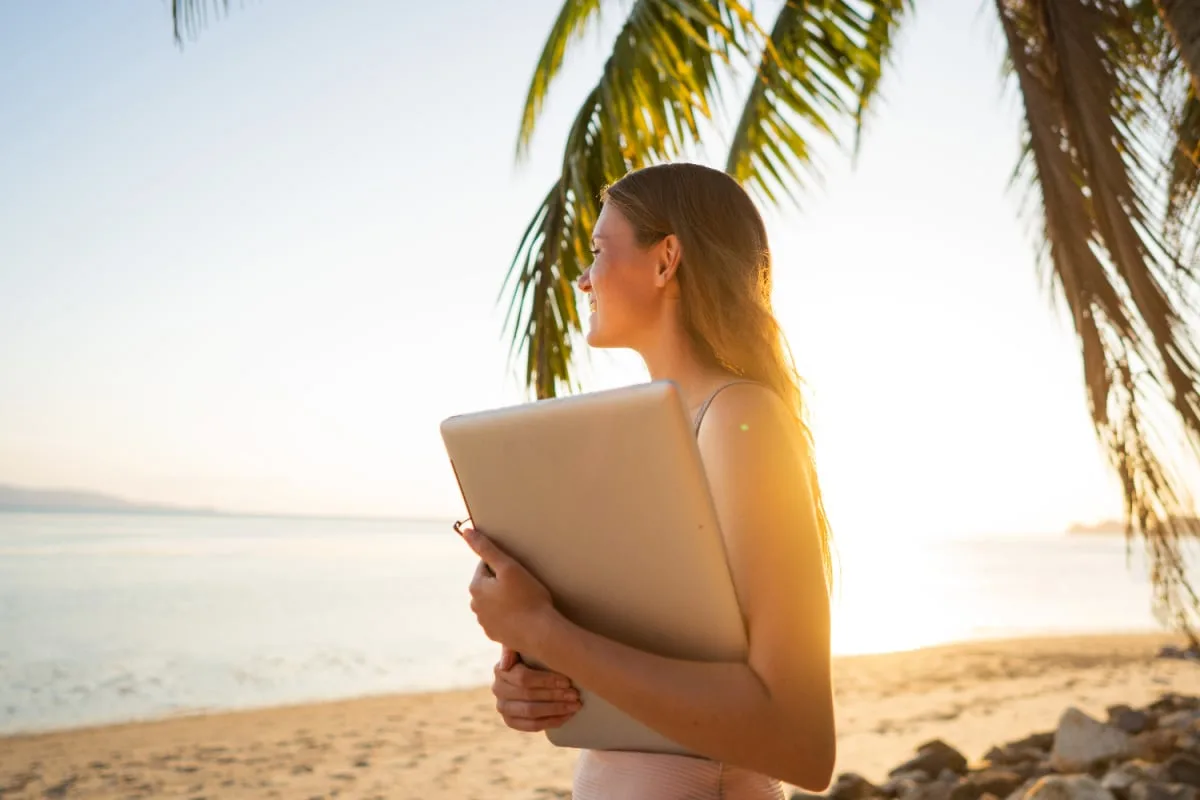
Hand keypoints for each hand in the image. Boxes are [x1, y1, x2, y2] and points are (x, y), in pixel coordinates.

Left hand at [460, 527, 560, 657]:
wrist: (540, 633)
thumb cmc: (528, 597)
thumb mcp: (509, 567)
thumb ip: (486, 548)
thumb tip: (467, 532)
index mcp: (476, 587)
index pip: (486, 565)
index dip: (504, 566)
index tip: (518, 573)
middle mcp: (475, 605)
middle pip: (489, 585)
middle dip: (502, 583)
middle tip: (523, 586)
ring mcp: (484, 622)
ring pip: (494, 602)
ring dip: (505, 599)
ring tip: (524, 601)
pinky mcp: (494, 635)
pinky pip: (500, 618)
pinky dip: (508, 615)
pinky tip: (522, 616)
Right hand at [492, 646, 581, 731]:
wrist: (531, 670)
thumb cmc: (532, 654)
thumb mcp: (524, 645)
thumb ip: (514, 647)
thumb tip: (505, 664)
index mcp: (501, 669)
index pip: (524, 678)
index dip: (547, 680)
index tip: (568, 681)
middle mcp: (498, 689)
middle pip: (528, 695)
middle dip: (555, 695)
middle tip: (575, 695)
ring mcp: (503, 707)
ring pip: (531, 712)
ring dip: (556, 710)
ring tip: (575, 706)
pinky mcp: (511, 721)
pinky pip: (532, 726)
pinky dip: (552, 722)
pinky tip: (567, 717)